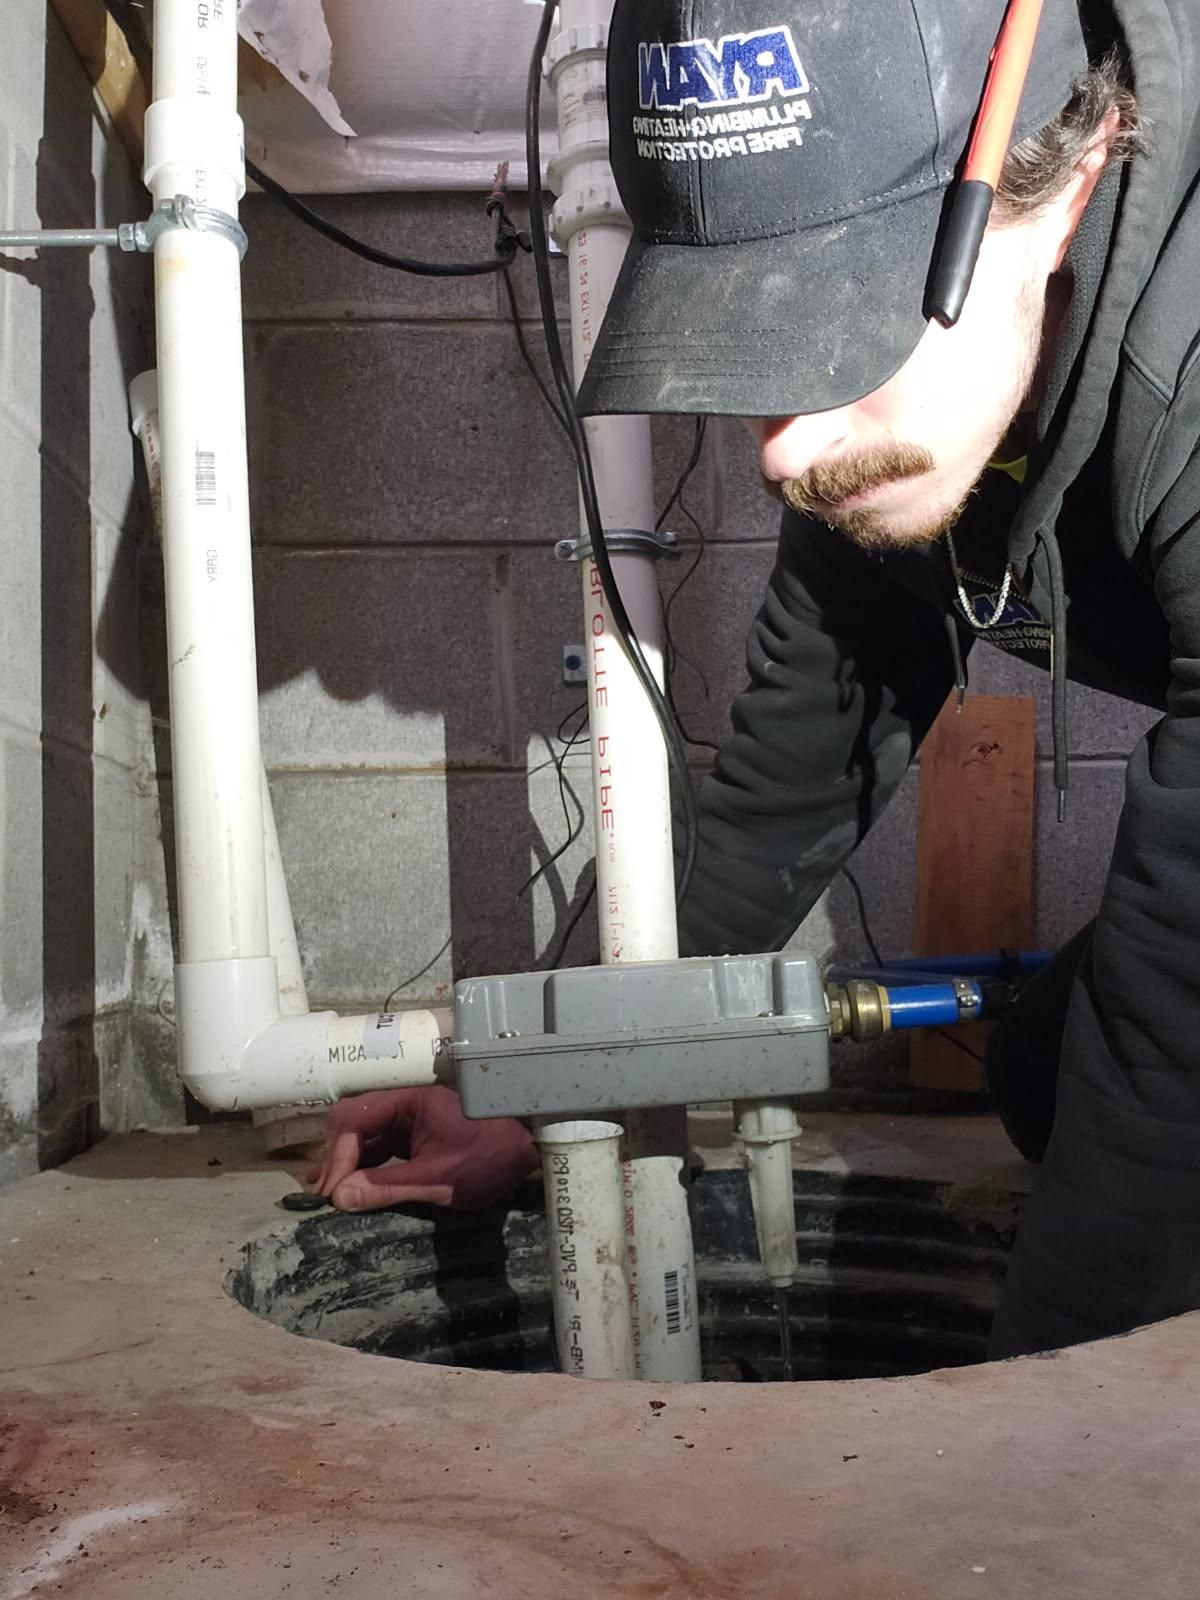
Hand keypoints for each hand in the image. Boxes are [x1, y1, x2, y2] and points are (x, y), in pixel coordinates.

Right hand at [307, 1085, 539, 1211]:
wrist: (531, 1148)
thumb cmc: (490, 1157)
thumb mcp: (439, 1178)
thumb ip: (389, 1186)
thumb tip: (341, 1197)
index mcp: (410, 1100)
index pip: (355, 1118)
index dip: (338, 1155)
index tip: (333, 1191)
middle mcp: (405, 1103)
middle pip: (354, 1123)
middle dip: (337, 1158)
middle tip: (326, 1196)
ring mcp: (410, 1118)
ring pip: (364, 1135)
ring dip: (347, 1163)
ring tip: (331, 1195)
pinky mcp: (416, 1134)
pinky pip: (381, 1146)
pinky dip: (364, 1166)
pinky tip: (352, 1187)